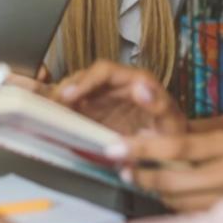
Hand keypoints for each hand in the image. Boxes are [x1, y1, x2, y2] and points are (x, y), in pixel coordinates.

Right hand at [56, 61, 187, 136]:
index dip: (85, 80)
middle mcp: (118, 86)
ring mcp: (106, 99)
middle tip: (51, 107)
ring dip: (61, 100)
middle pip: (85, 78)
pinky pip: (75, 108)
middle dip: (65, 90)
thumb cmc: (174, 134)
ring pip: (77, 91)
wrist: (173, 152)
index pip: (104, 71)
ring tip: (48, 114)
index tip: (70, 95)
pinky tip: (52, 120)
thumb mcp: (172, 122)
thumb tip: (141, 86)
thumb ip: (158, 105)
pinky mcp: (97, 113)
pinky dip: (62, 112)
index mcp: (136, 80)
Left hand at [125, 131, 222, 210]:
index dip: (141, 148)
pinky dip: (175, 206)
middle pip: (171, 180)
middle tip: (122, 170)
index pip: (176, 147)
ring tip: (146, 179)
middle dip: (141, 176)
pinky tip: (172, 196)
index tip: (114, 148)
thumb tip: (147, 135)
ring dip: (156, 192)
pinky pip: (189, 214)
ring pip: (176, 201)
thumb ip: (192, 139)